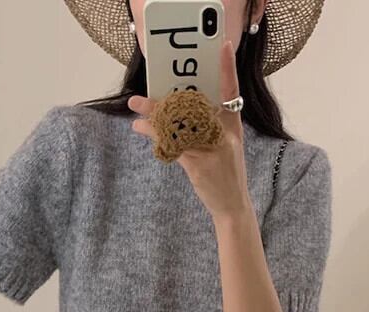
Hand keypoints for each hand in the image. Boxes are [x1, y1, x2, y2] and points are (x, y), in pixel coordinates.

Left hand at [128, 39, 251, 219]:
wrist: (232, 206)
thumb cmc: (226, 175)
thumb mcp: (225, 146)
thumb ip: (208, 128)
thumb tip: (179, 111)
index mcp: (232, 126)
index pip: (231, 90)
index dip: (227, 68)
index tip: (222, 46)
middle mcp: (224, 134)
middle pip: (192, 106)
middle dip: (166, 98)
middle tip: (143, 92)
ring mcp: (213, 148)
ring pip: (178, 124)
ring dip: (153, 115)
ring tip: (136, 108)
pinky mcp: (199, 164)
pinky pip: (173, 144)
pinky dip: (155, 135)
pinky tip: (142, 128)